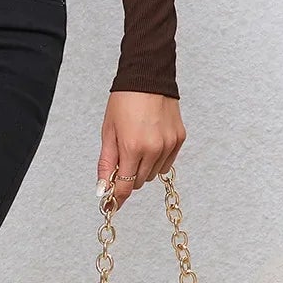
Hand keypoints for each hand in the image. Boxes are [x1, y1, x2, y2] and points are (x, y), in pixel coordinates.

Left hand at [97, 91, 184, 210]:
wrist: (148, 78)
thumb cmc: (124, 101)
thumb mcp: (108, 132)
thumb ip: (106, 163)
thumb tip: (102, 189)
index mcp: (132, 147)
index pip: (125, 186)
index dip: (116, 198)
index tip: (111, 205)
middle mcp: (154, 148)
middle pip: (139, 182)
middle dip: (128, 176)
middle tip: (122, 159)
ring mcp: (169, 144)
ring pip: (154, 174)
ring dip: (143, 168)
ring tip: (137, 145)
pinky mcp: (179, 139)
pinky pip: (167, 163)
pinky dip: (157, 159)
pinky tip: (150, 142)